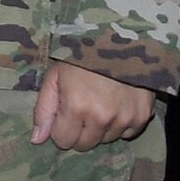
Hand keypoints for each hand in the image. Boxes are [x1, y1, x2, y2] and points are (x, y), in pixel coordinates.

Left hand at [29, 62, 153, 151]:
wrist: (120, 36)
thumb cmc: (81, 53)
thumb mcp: (55, 75)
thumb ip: (44, 109)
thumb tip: (37, 140)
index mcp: (76, 107)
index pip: (63, 141)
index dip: (61, 127)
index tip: (66, 111)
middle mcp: (101, 117)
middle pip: (85, 144)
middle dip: (80, 130)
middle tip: (84, 107)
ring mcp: (124, 117)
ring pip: (106, 139)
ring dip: (101, 127)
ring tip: (102, 101)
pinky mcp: (142, 115)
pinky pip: (128, 133)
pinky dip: (122, 123)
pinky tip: (118, 104)